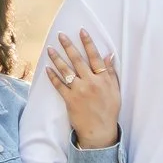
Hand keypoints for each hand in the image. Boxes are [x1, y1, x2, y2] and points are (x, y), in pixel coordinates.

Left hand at [44, 30, 120, 149]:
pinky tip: (47, 68)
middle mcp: (91, 82)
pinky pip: (59, 85)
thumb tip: (109, 55)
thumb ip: (111, 73)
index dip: (88, 43)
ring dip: (57, 58)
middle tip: (60, 35)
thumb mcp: (115, 91)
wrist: (100, 131)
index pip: (95, 57)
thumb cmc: (109, 111)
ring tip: (50, 49)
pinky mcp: (69, 100)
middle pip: (78, 60)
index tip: (81, 31)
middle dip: (68, 46)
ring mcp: (79, 91)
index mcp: (103, 79)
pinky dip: (52, 77)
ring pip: (66, 70)